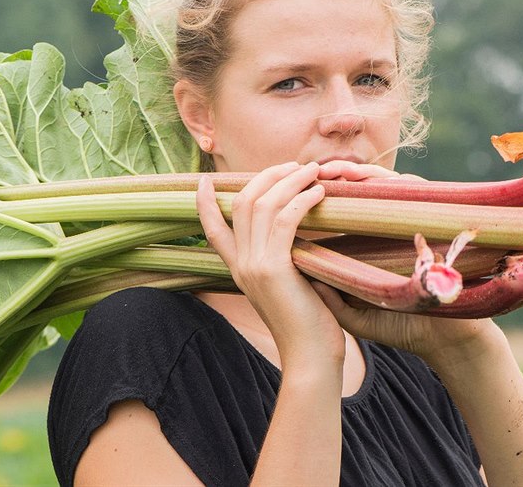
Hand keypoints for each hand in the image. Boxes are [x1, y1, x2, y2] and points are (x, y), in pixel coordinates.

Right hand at [196, 162, 346, 368]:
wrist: (309, 358)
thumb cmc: (309, 325)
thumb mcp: (288, 287)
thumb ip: (283, 260)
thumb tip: (296, 234)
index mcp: (239, 270)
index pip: (212, 230)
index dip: (206, 203)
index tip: (203, 181)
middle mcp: (241, 264)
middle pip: (243, 202)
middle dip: (268, 176)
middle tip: (294, 165)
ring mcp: (254, 265)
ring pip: (264, 204)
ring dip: (290, 180)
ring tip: (312, 171)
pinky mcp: (274, 269)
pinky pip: (285, 219)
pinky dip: (303, 199)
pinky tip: (319, 193)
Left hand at [310, 161, 500, 364]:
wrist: (447, 340)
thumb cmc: (403, 326)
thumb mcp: (357, 315)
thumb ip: (331, 298)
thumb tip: (299, 270)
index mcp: (371, 246)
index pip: (346, 211)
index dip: (323, 197)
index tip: (293, 194)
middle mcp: (393, 229)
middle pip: (364, 192)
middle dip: (338, 178)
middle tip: (311, 173)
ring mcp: (416, 223)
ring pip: (386, 186)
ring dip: (361, 174)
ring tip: (336, 170)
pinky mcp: (437, 223)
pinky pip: (415, 192)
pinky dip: (392, 182)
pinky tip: (371, 180)